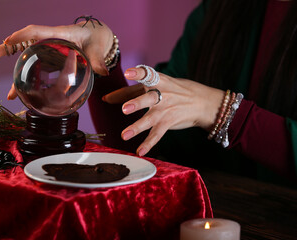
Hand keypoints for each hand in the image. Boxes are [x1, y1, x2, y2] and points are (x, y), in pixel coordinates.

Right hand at [0, 20, 114, 98]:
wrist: (97, 38)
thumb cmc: (96, 39)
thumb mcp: (98, 49)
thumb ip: (98, 60)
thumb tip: (103, 72)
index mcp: (59, 33)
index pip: (37, 30)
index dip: (22, 35)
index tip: (8, 40)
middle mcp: (49, 40)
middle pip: (23, 43)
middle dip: (4, 49)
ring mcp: (47, 50)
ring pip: (26, 60)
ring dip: (16, 75)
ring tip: (10, 95)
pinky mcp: (49, 59)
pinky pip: (34, 68)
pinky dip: (27, 80)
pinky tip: (24, 96)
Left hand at [103, 67, 224, 155]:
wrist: (203, 102)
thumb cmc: (174, 91)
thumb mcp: (156, 86)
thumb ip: (130, 91)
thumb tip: (107, 99)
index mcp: (158, 81)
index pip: (148, 75)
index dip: (139, 73)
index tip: (128, 72)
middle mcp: (162, 95)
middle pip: (148, 98)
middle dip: (137, 103)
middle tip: (125, 109)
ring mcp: (166, 110)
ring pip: (151, 119)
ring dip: (138, 127)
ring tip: (125, 135)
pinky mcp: (169, 122)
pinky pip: (158, 134)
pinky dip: (149, 143)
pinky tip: (140, 151)